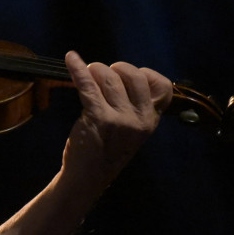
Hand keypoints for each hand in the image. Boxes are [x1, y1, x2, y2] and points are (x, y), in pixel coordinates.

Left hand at [62, 51, 172, 188]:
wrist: (88, 176)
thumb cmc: (106, 149)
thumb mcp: (132, 130)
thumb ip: (134, 106)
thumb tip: (119, 73)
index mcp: (151, 120)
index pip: (163, 86)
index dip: (145, 73)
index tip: (126, 77)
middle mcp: (140, 118)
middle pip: (134, 75)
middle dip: (115, 68)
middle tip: (101, 73)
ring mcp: (120, 119)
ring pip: (109, 78)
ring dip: (94, 69)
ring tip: (87, 73)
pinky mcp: (99, 118)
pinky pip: (88, 85)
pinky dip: (77, 68)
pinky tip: (70, 58)